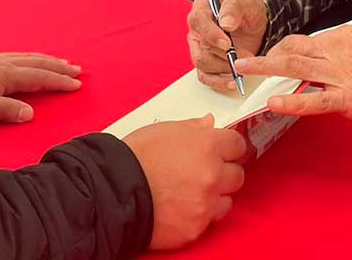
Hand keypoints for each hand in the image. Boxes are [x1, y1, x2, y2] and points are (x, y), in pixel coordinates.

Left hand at [0, 53, 80, 123]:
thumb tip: (31, 113)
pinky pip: (19, 56)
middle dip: (59, 68)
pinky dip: (32, 58)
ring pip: (29, 58)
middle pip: (38, 64)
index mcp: (6, 76)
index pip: (39, 78)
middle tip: (78, 70)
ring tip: (62, 63)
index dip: (59, 82)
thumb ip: (5, 110)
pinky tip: (30, 60)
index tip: (77, 85)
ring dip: (48, 61)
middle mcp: (4, 64)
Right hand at [123, 115, 245, 249]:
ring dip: (215, 196)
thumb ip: (192, 128)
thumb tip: (209, 124)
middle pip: (237, 175)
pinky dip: (199, 215)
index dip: (229, 147)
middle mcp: (212, 175)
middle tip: (204, 172)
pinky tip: (181, 208)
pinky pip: (209, 221)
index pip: (238, 145)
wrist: (113, 192)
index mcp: (207, 146)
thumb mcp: (163, 130)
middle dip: (224, 172)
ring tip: (191, 193)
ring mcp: (206, 204)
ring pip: (227, 201)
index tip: (223, 150)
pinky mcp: (196, 227)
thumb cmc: (135, 157)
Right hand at [187, 0, 268, 91]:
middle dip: (224, 56)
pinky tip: (233, 81)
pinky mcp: (207, 62)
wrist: (254, 22)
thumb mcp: (244, 1)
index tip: (227, 44)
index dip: (212, 35)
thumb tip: (225, 22)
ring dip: (225, 68)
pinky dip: (219, 82)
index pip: (199, 23)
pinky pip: (206, 77)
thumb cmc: (246, 9)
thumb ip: (233, 8)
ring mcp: (200, 47)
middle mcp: (197, 30)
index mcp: (201, 8)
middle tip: (245, 56)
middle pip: (200, 48)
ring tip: (244, 65)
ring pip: (203, 64)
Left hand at [234, 27, 351, 133]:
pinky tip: (274, 102)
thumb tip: (316, 57)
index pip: (304, 40)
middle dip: (266, 54)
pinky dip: (292, 101)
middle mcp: (338, 51)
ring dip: (267, 68)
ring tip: (245, 72)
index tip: (269, 58)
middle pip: (293, 48)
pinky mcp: (348, 99)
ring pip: (296, 67)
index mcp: (343, 37)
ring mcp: (342, 75)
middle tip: (242, 60)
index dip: (282, 50)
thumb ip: (339, 51)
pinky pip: (315, 100)